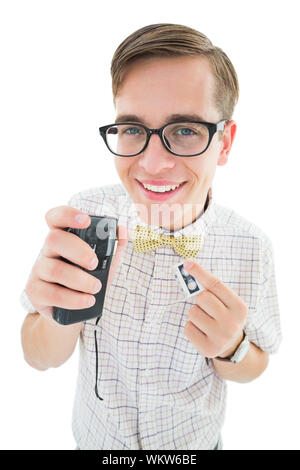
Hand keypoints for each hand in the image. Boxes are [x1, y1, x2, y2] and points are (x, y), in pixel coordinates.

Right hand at [25, 206, 127, 321]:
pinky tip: (88, 300)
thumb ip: (114, 247)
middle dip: (78, 251)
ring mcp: (39, 270)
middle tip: (94, 264)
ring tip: (96, 287)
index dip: (67, 214)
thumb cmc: (88, 279)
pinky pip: (52, 294)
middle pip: (54, 239)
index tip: (86, 220)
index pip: (55, 218)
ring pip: (54, 269)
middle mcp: (47, 251)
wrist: (74, 310)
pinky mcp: (35, 291)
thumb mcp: (105, 263)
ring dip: (80, 280)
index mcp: (63, 238)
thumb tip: (123, 230)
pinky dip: (74, 299)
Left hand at [183, 260, 247, 358]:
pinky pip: (188, 328)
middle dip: (200, 300)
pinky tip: (202, 332)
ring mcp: (221, 337)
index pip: (216, 285)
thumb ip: (211, 288)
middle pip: (202, 298)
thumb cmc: (224, 316)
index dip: (200, 272)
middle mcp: (232, 323)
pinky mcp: (208, 349)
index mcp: (240, 308)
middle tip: (208, 308)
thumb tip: (189, 268)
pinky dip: (192, 328)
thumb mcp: (226, 302)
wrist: (232, 345)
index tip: (187, 263)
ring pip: (193, 313)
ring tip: (206, 321)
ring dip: (195, 315)